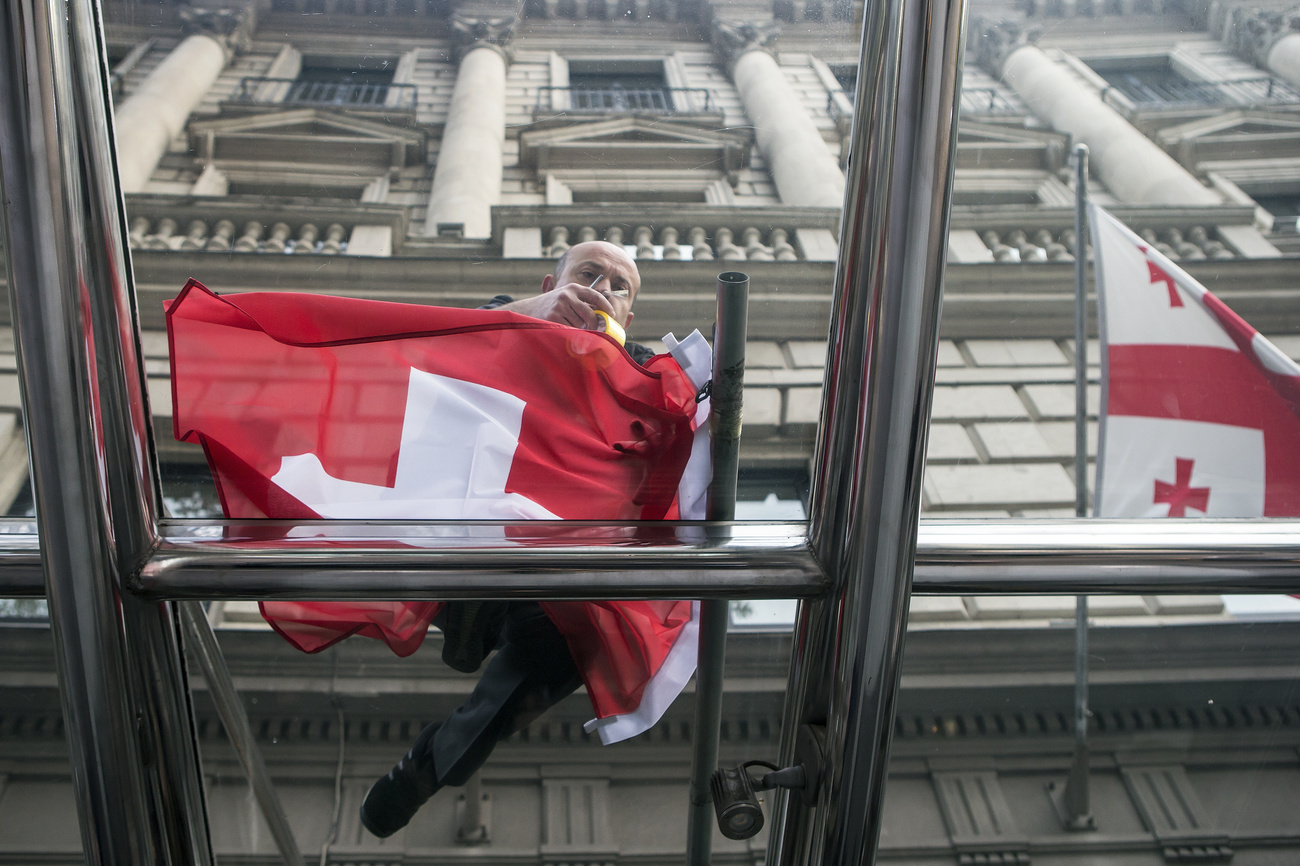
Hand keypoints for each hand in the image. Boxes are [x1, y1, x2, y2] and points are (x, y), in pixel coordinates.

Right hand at [499, 284, 615, 329]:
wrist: (526, 310)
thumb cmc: (550, 307)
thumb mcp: (565, 298)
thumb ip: (580, 303)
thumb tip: (602, 313)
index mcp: (573, 288)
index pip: (595, 295)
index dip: (606, 305)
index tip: (612, 314)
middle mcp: (567, 295)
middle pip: (590, 314)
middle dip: (593, 325)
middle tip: (594, 331)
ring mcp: (560, 306)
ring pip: (580, 325)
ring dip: (578, 330)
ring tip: (568, 328)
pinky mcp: (553, 317)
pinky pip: (569, 330)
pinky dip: (568, 334)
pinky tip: (561, 330)